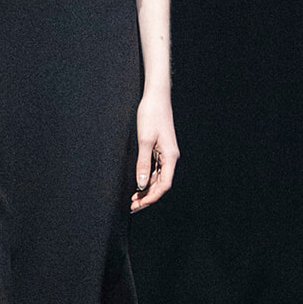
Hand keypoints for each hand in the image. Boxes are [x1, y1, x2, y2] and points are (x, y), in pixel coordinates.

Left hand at [130, 89, 177, 212]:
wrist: (156, 97)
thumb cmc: (151, 115)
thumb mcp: (144, 140)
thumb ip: (143, 164)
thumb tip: (141, 184)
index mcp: (170, 157)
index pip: (164, 184)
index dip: (152, 197)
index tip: (139, 204)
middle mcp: (171, 158)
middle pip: (161, 184)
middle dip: (148, 196)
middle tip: (132, 206)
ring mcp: (166, 154)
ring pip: (158, 178)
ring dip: (146, 189)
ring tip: (133, 199)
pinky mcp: (161, 149)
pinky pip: (156, 169)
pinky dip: (147, 179)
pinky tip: (138, 185)